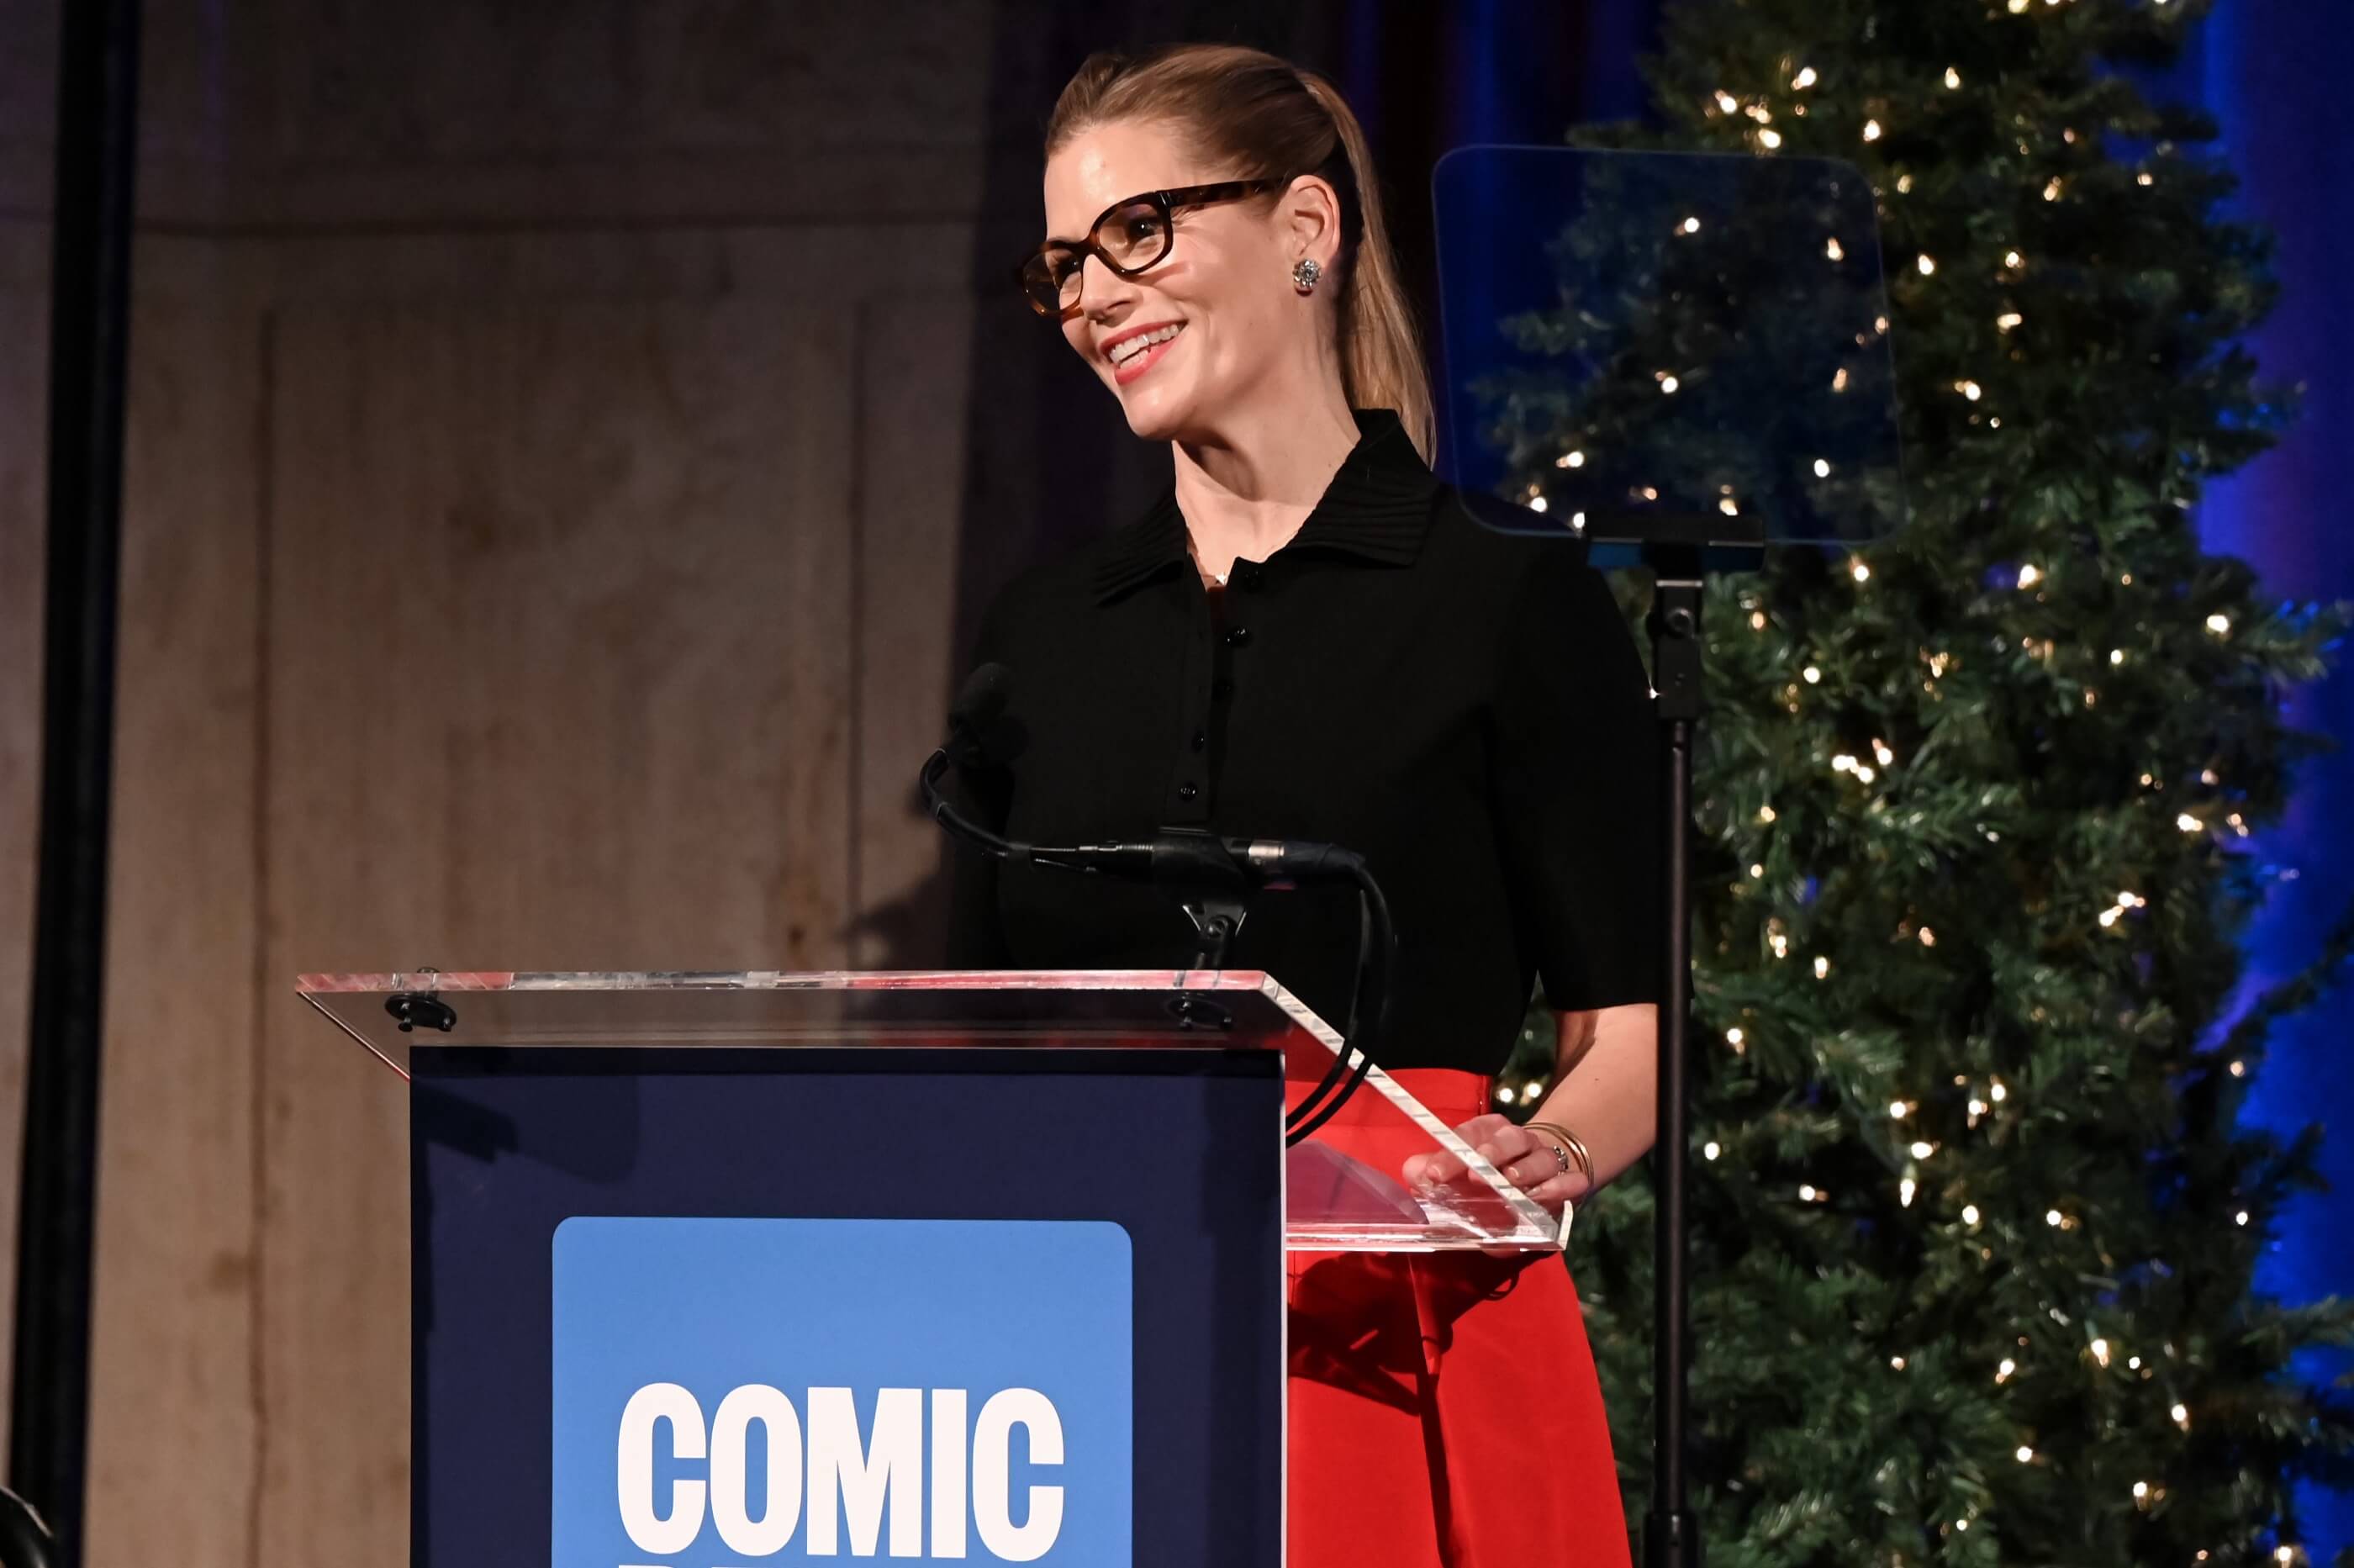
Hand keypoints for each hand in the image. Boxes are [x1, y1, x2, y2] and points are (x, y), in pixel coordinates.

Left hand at [1402, 1113, 1581, 1214]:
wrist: (1543, 1178)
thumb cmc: (1492, 1175)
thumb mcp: (1460, 1172)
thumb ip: (1435, 1170)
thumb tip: (1413, 1172)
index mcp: (1489, 1132)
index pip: (1469, 1134)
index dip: (1451, 1153)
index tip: (1434, 1176)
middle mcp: (1520, 1140)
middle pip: (1508, 1138)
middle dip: (1491, 1154)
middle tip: (1473, 1176)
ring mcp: (1547, 1159)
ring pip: (1540, 1157)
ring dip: (1526, 1169)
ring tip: (1510, 1182)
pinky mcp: (1570, 1181)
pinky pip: (1571, 1180)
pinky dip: (1560, 1187)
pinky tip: (1545, 1196)